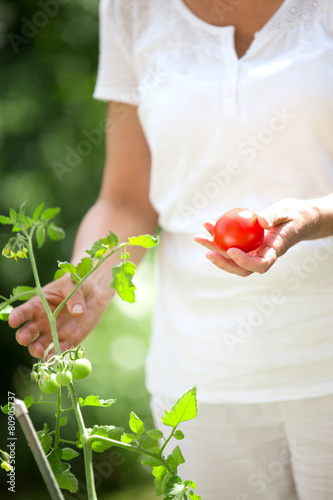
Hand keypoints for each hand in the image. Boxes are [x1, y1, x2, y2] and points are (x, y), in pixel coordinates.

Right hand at [8, 274, 113, 358]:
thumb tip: (77, 312)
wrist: (94, 293)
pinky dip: (56, 356)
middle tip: (25, 339)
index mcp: (38, 304)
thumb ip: (74, 296)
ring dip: (37, 349)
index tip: (13, 321)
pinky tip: (54, 360)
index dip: (17, 317)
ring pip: (39, 345)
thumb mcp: (73, 283)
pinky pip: (59, 350)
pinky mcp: (68, 340)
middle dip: (24, 336)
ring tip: (39, 352)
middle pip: (27, 332)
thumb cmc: (77, 284)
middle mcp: (42, 321)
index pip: (24, 312)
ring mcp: (54, 332)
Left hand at [194, 197, 327, 276]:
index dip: (245, 262)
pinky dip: (218, 237)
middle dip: (222, 262)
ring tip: (198, 236)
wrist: (300, 219)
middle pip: (241, 267)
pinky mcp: (249, 246)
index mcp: (275, 251)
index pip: (260, 265)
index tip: (232, 250)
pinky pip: (232, 244)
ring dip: (214, 248)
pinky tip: (208, 226)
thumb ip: (275, 215)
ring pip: (232, 257)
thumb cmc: (296, 213)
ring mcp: (255, 252)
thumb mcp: (287, 210)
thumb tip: (260, 221)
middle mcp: (263, 256)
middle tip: (207, 250)